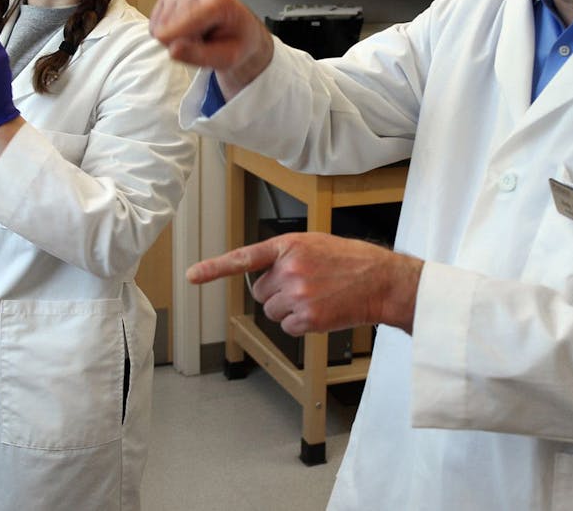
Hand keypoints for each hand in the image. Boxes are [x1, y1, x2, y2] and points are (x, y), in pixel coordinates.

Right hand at [149, 0, 273, 97]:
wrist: (239, 31)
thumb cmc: (235, 44)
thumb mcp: (226, 58)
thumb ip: (200, 56)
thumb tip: (172, 50)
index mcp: (218, 1)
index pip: (184, 24)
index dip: (180, 44)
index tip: (190, 51)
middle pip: (168, 27)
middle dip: (180, 41)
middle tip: (201, 42)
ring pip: (160, 25)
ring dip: (174, 36)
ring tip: (195, 35)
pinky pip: (154, 22)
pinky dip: (166, 31)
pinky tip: (185, 28)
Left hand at [187, 233, 423, 334]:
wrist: (381, 281)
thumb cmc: (351, 261)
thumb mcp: (315, 244)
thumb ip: (286, 256)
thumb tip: (265, 278)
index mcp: (288, 246)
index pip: (243, 257)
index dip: (213, 268)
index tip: (191, 276)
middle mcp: (289, 269)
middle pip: (261, 293)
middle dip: (277, 294)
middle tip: (306, 287)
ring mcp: (297, 294)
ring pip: (272, 312)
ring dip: (290, 311)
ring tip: (318, 298)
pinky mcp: (307, 318)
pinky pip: (288, 327)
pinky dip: (302, 325)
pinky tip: (322, 311)